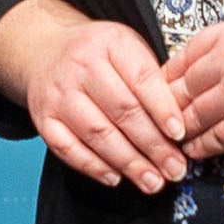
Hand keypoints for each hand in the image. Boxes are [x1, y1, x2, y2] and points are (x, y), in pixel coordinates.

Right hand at [0, 0, 190, 192]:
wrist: (45, 50)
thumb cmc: (97, 53)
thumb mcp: (128, 47)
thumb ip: (152, 79)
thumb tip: (179, 125)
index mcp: (110, 43)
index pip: (142, 79)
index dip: (163, 110)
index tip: (180, 134)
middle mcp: (80, 66)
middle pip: (122, 111)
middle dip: (153, 145)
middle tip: (174, 168)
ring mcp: (59, 94)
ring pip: (98, 134)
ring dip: (129, 162)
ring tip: (152, 180)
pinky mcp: (43, 118)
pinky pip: (68, 148)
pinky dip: (93, 166)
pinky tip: (116, 177)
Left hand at [166, 11, 223, 155]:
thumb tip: (206, 68)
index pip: (182, 57)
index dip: (167, 79)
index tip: (160, 92)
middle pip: (179, 89)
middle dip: (168, 108)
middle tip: (160, 123)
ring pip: (191, 117)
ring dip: (181, 132)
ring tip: (173, 142)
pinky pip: (212, 140)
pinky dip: (200, 148)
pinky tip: (196, 152)